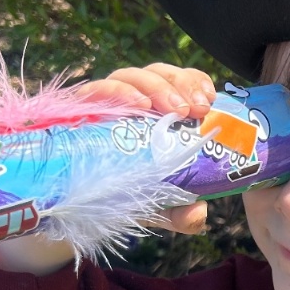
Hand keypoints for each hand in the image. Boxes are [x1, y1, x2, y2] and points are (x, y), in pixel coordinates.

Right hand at [74, 60, 217, 235]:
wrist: (79, 207)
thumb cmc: (126, 198)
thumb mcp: (160, 209)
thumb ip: (183, 215)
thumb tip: (197, 213)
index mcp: (158, 116)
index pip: (180, 83)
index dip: (195, 82)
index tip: (210, 100)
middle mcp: (134, 104)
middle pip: (159, 74)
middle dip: (181, 84)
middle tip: (196, 110)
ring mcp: (106, 104)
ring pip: (132, 76)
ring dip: (156, 87)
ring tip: (173, 110)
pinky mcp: (79, 109)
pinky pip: (97, 90)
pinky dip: (119, 92)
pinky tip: (138, 105)